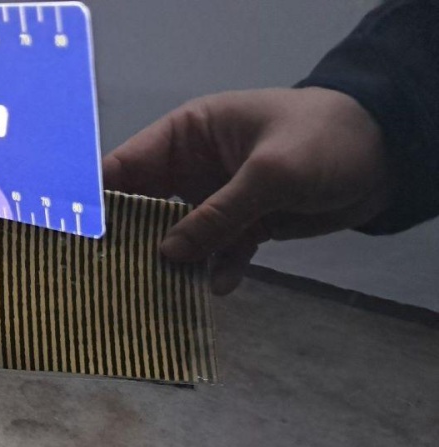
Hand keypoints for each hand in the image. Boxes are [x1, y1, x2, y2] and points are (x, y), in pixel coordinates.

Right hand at [103, 87, 391, 293]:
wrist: (386, 157)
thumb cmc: (323, 141)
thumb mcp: (269, 174)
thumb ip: (218, 215)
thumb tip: (167, 254)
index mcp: (188, 135)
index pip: (127, 166)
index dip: (98, 199)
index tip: (77, 239)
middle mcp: (192, 167)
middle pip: (145, 208)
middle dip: (132, 242)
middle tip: (109, 279)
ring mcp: (216, 198)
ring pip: (180, 236)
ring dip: (175, 263)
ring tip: (160, 293)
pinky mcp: (242, 224)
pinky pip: (217, 251)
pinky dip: (216, 269)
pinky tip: (220, 287)